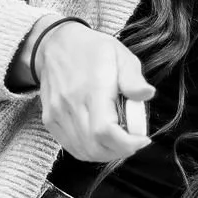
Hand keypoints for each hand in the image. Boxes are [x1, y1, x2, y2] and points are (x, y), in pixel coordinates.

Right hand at [36, 21, 153, 161]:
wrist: (55, 45)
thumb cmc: (91, 51)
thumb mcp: (120, 55)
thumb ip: (133, 78)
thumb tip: (147, 94)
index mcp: (92, 88)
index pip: (105, 130)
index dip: (127, 143)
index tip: (143, 139)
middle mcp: (71, 104)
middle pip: (95, 146)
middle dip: (121, 150)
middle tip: (134, 140)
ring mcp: (57, 115)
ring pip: (84, 151)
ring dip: (107, 153)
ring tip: (120, 140)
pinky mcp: (50, 121)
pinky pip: (72, 147)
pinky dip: (91, 150)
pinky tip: (102, 140)